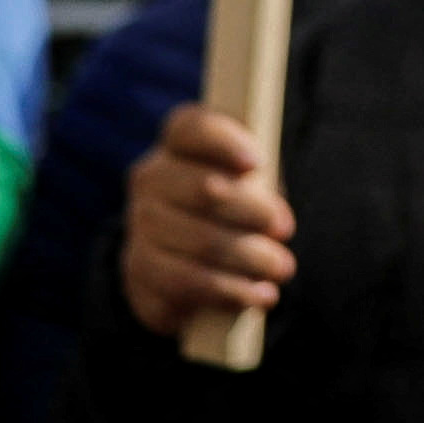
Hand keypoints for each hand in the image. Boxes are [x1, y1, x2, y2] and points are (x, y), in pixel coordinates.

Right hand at [120, 103, 294, 330]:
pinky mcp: (138, 272)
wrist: (185, 259)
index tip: (257, 163)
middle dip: (254, 211)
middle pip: (205, 188)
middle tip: (285, 229)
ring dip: (249, 258)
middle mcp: (150, 179)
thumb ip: (260, 182)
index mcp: (177, 144)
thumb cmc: (232, 206)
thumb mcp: (249, 181)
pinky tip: (258, 294)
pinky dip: (230, 291)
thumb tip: (273, 220)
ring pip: (201, 241)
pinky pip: (187, 283)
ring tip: (281, 268)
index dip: (225, 142)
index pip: (192, 128)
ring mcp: (138, 226)